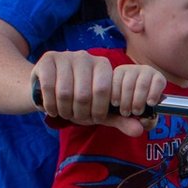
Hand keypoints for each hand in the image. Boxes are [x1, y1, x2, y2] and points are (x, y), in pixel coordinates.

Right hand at [31, 49, 146, 133]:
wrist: (48, 90)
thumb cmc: (78, 101)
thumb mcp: (100, 112)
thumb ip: (121, 120)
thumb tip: (139, 130)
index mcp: (103, 65)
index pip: (104, 91)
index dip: (97, 111)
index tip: (93, 118)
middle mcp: (85, 56)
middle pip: (84, 94)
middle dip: (79, 114)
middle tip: (76, 117)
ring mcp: (65, 56)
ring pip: (65, 92)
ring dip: (64, 110)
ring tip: (64, 113)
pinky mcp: (47, 59)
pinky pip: (48, 88)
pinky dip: (50, 104)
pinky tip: (52, 108)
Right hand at [110, 64, 165, 117]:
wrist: (122, 105)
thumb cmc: (138, 110)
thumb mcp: (145, 118)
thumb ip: (147, 122)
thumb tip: (143, 121)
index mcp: (157, 79)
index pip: (158, 81)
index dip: (155, 92)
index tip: (150, 103)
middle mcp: (145, 71)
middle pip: (143, 85)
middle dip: (138, 101)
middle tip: (135, 112)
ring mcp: (130, 69)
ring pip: (129, 84)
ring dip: (126, 100)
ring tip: (125, 111)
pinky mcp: (117, 71)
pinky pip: (116, 82)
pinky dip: (115, 95)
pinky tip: (116, 103)